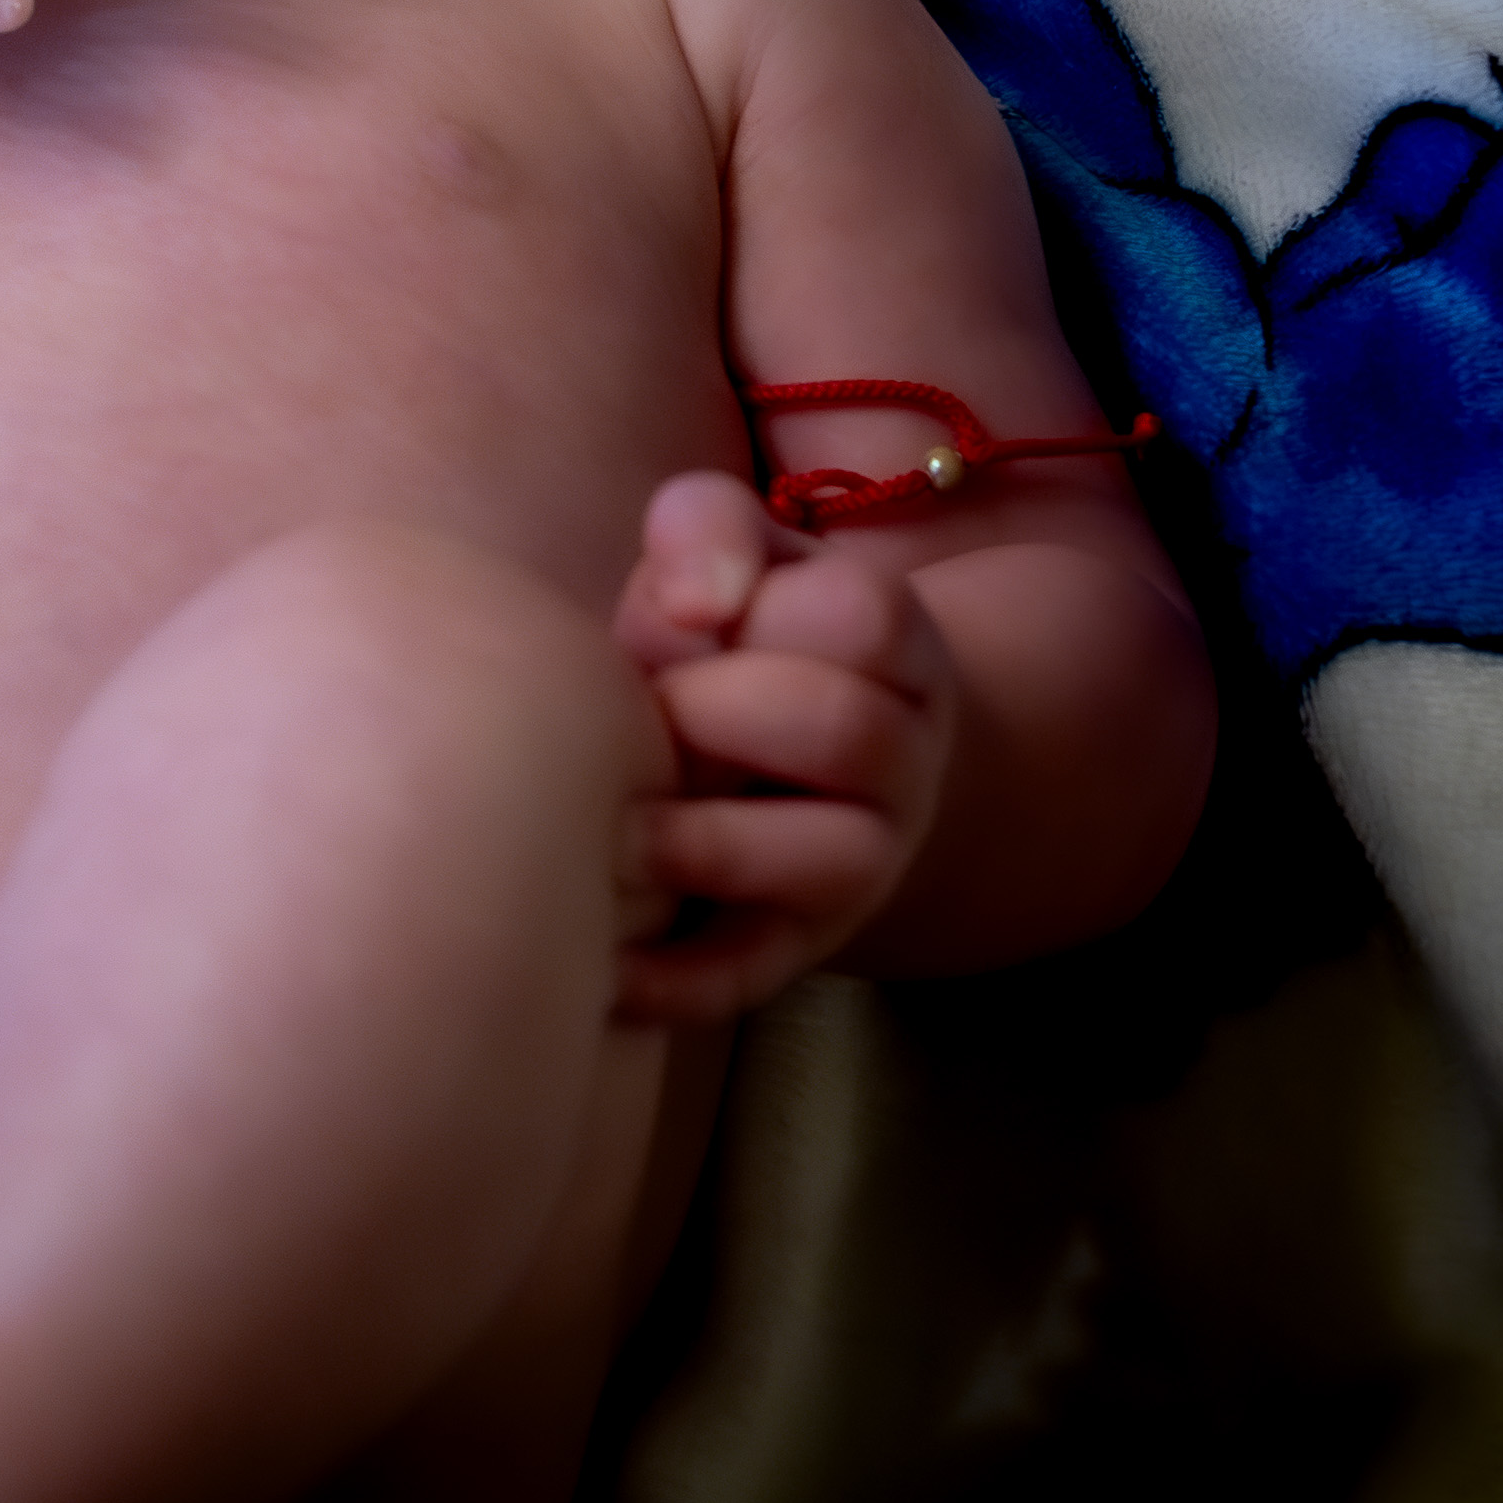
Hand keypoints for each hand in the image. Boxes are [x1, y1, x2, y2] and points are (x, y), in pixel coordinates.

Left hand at [607, 470, 959, 1021]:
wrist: (777, 767)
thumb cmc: (728, 644)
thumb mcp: (728, 557)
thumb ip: (710, 527)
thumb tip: (695, 599)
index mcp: (897, 652)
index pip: (866, 613)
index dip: (763, 608)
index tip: (678, 612)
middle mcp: (903, 762)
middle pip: (848, 732)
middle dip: (724, 714)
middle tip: (645, 711)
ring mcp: (861, 862)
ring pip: (834, 859)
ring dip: (708, 840)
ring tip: (616, 823)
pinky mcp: (791, 946)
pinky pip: (751, 975)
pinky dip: (674, 976)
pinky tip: (600, 959)